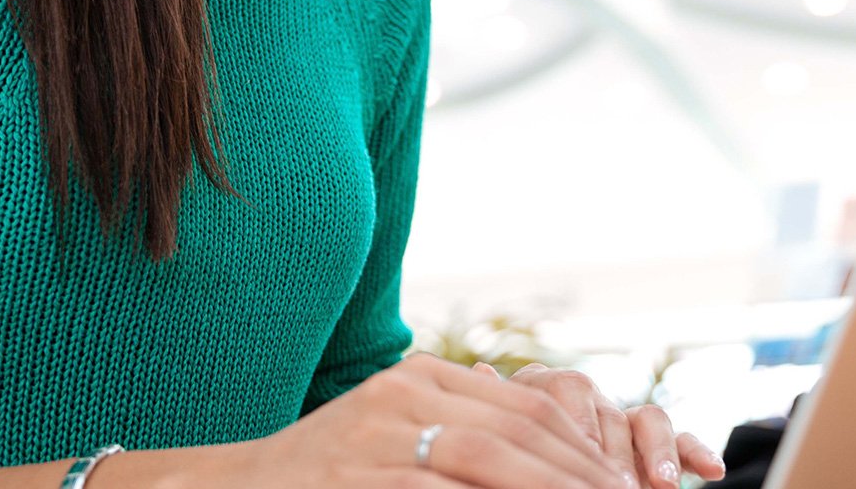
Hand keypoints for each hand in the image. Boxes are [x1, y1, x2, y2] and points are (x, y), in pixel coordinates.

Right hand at [236, 354, 628, 488]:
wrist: (237, 486)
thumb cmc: (330, 471)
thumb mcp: (396, 434)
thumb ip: (461, 431)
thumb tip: (549, 455)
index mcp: (420, 378)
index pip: (525, 408)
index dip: (580, 449)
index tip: (619, 480)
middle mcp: (401, 397)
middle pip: (517, 432)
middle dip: (578, 474)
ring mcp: (375, 438)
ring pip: (486, 459)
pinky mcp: (354, 479)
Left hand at [479, 362, 727, 488]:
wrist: (531, 459)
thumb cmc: (508, 457)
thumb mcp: (497, 436)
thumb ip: (499, 408)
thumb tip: (479, 371)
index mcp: (541, 395)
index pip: (562, 390)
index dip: (576, 424)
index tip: (582, 456)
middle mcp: (586, 402)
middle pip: (610, 409)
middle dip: (618, 452)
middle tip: (620, 486)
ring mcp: (622, 424)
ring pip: (649, 418)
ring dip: (659, 452)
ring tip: (663, 487)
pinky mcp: (654, 449)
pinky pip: (681, 440)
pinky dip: (696, 451)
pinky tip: (711, 471)